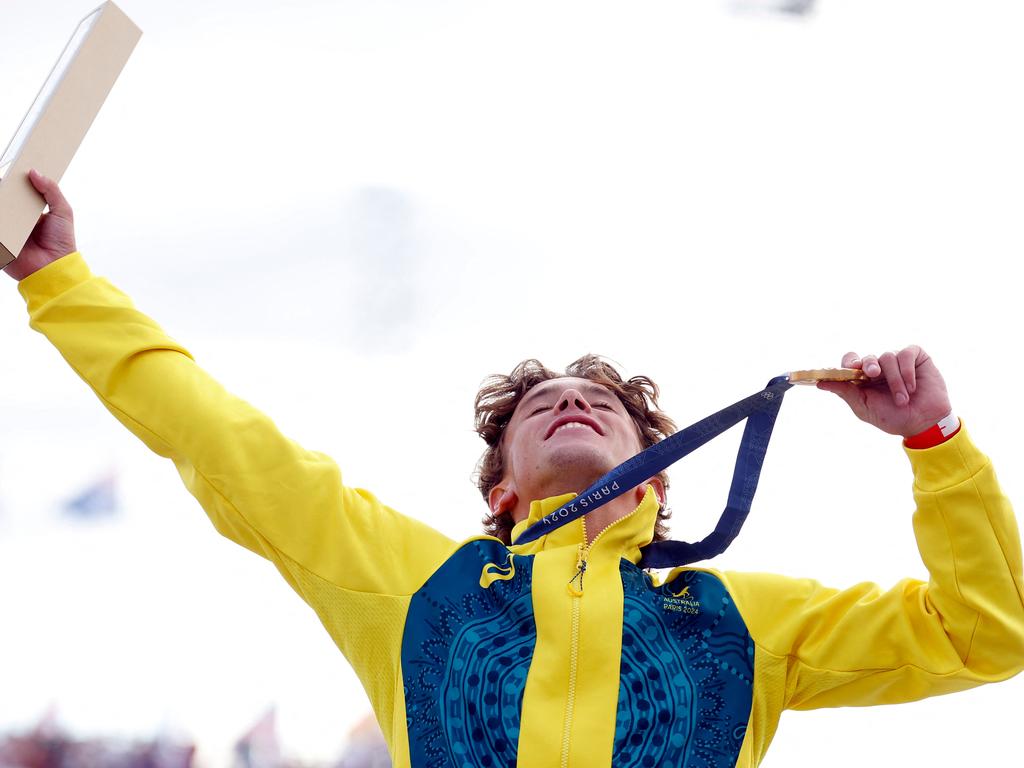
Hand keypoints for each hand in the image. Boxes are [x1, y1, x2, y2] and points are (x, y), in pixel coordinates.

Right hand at [2, 169, 76, 280]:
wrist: (55, 268)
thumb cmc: (62, 242)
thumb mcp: (63, 212)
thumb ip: (52, 191)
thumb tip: (34, 172)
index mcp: (30, 210)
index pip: (17, 191)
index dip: (13, 180)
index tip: (12, 166)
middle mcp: (16, 217)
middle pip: (4, 198)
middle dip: (3, 189)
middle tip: (5, 181)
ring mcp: (6, 228)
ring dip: (1, 201)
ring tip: (3, 195)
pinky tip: (2, 212)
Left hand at [816, 346, 952, 437]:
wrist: (925, 424)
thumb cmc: (893, 418)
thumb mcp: (865, 407)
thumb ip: (845, 393)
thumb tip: (820, 383)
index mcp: (863, 378)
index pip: (850, 361)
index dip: (848, 362)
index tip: (850, 369)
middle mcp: (879, 368)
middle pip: (867, 357)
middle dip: (868, 364)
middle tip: (872, 374)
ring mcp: (897, 361)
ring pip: (888, 357)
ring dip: (895, 380)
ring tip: (902, 399)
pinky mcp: (916, 357)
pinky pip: (906, 353)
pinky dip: (908, 371)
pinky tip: (912, 387)